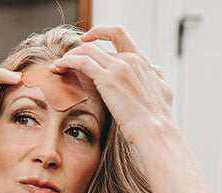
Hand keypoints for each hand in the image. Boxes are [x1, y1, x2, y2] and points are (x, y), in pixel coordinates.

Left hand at [50, 25, 173, 143]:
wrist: (155, 130)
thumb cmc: (157, 118)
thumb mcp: (164, 91)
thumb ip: (157, 78)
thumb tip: (155, 70)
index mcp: (142, 61)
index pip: (119, 34)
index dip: (100, 32)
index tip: (87, 39)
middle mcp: (130, 59)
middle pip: (96, 45)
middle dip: (77, 51)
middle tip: (65, 61)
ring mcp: (119, 67)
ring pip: (86, 50)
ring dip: (68, 56)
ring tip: (57, 66)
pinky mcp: (107, 79)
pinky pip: (81, 62)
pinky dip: (67, 62)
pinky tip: (57, 68)